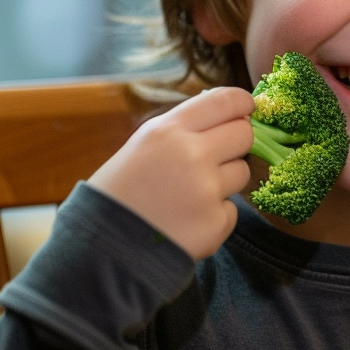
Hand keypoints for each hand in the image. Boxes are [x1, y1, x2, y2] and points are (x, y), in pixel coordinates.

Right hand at [89, 87, 255, 259]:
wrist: (103, 248)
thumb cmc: (118, 194)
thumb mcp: (142, 146)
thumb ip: (182, 130)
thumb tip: (224, 117)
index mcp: (169, 130)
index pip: (226, 101)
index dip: (242, 103)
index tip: (246, 109)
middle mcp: (193, 154)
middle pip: (244, 134)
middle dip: (237, 143)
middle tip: (218, 156)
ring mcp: (208, 190)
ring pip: (243, 172)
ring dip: (225, 181)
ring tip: (191, 194)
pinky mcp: (217, 222)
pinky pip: (232, 210)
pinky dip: (215, 216)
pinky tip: (187, 221)